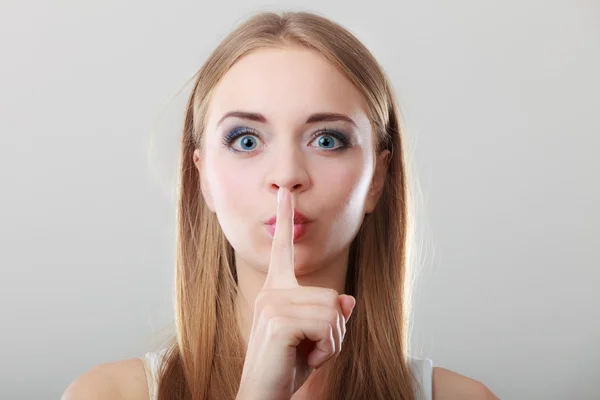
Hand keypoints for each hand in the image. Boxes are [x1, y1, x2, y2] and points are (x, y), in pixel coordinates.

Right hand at [236, 187, 355, 399]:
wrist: (263, 396)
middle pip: (332, 296)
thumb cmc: (286, 367)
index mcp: (276, 290)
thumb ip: (330, 315)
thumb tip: (348, 301)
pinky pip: (327, 326)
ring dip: (331, 342)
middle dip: (334, 331)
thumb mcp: (316, 339)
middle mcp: (271, 292)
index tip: (284, 193)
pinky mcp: (277, 321)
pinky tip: (304, 360)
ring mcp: (272, 304)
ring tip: (306, 354)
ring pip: (333, 311)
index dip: (284, 219)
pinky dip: (326, 350)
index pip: (282, 250)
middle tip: (311, 349)